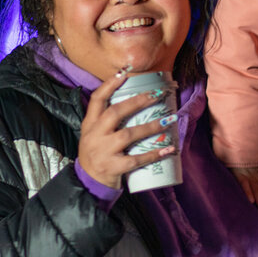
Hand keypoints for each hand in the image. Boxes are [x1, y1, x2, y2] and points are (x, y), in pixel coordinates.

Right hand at [78, 69, 178, 189]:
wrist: (87, 183)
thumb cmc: (97, 154)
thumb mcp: (94, 134)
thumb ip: (107, 119)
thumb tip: (136, 99)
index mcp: (90, 125)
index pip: (96, 99)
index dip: (110, 85)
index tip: (125, 73)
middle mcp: (94, 136)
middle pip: (115, 113)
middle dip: (138, 101)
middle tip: (157, 94)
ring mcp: (103, 152)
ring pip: (128, 135)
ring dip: (151, 127)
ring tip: (169, 119)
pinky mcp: (113, 167)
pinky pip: (136, 159)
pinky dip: (154, 154)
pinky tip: (169, 149)